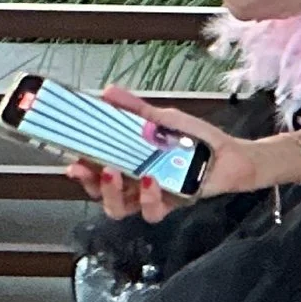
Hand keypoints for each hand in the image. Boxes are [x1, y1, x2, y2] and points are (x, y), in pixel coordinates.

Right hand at [63, 86, 265, 222]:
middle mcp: (134, 184)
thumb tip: (108, 91)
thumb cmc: (196, 137)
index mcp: (128, 163)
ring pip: (119, 208)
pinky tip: (150, 180)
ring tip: (115, 172)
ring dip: (112, 193)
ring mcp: (151, 197)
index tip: (70, 159)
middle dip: (89, 182)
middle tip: (85, 167)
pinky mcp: (171, 204)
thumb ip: (136, 109)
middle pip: (100, 193)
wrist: (230, 154)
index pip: (94, 171)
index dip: (79, 169)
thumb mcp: (164, 119)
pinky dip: (148, 197)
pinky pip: (152, 211)